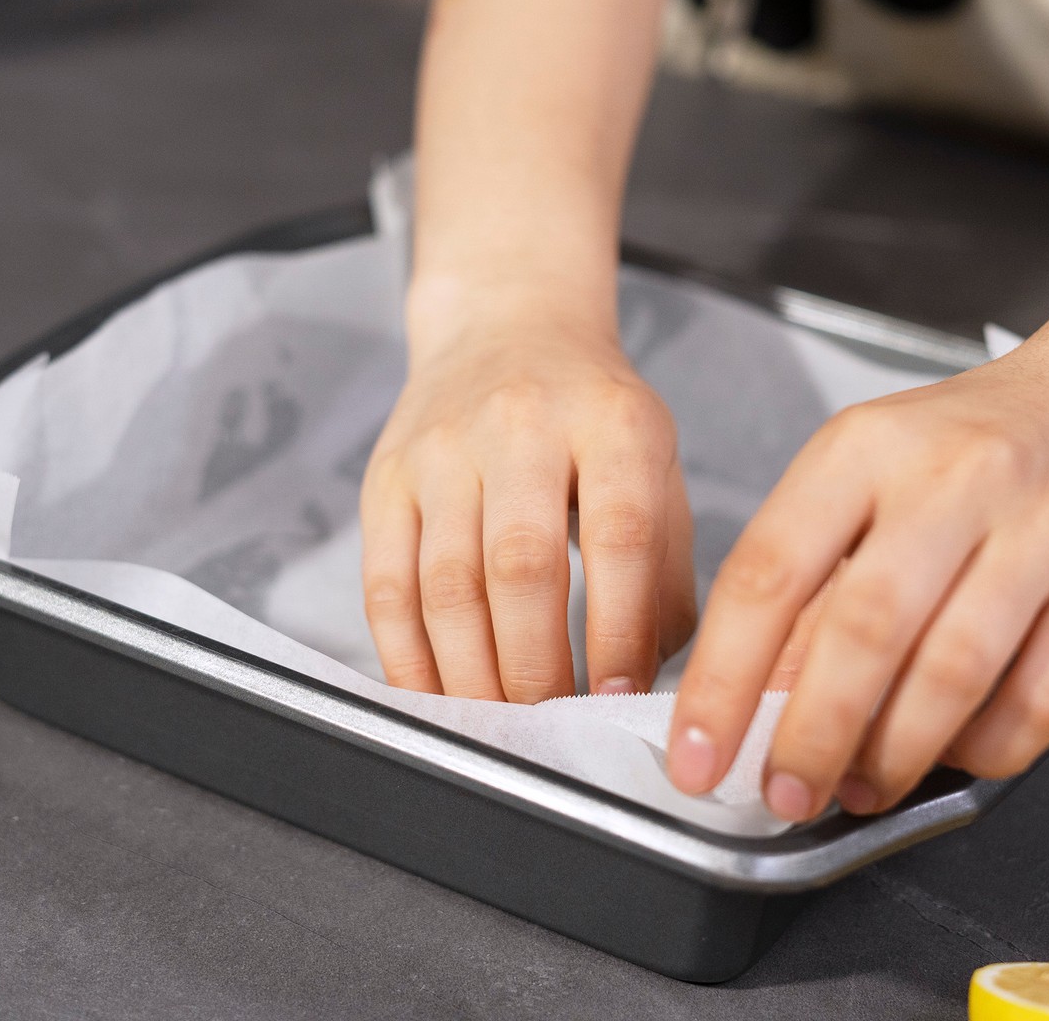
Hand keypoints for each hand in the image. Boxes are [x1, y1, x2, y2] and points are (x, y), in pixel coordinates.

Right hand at [360, 311, 695, 701]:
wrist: (507, 326)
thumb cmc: (592, 413)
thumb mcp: (657, 465)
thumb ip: (664, 571)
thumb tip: (644, 679)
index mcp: (611, 421)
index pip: (618, 534)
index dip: (617, 628)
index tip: (617, 695)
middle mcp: (522, 425)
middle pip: (520, 565)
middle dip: (535, 666)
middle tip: (550, 722)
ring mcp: (442, 449)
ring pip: (445, 583)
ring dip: (470, 674)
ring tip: (498, 722)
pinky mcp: (386, 478)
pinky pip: (385, 583)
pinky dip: (406, 655)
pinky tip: (433, 694)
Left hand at [666, 343, 1048, 820]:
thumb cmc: (960, 453)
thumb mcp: (859, 480)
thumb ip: (807, 582)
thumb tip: (755, 703)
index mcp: (863, 448)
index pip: (770, 571)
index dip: (723, 678)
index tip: (697, 754)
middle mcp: (955, 478)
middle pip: (865, 628)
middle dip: (812, 734)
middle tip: (783, 795)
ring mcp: (1045, 529)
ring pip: (956, 670)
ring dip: (896, 753)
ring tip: (859, 787)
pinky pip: (1045, 699)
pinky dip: (987, 748)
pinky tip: (950, 756)